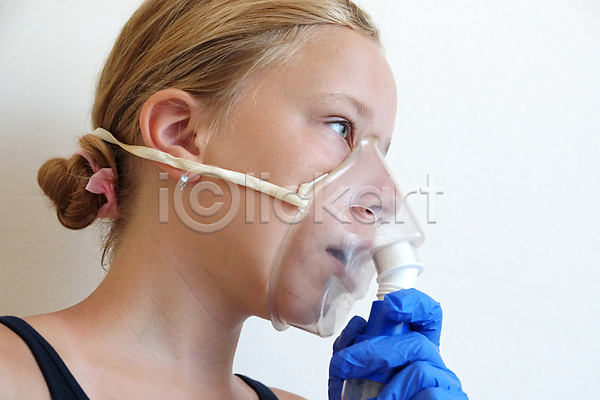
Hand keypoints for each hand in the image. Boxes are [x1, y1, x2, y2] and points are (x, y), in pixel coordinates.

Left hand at [328, 289, 467, 399]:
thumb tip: (358, 327)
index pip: (427, 316)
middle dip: (374, 349)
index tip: (389, 307)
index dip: (414, 303)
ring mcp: (446, 386)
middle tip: (344, 364)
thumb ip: (352, 351)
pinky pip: (430, 395)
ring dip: (387, 384)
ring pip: (420, 367)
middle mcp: (433, 363)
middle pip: (416, 341)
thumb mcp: (351, 377)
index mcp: (414, 350)